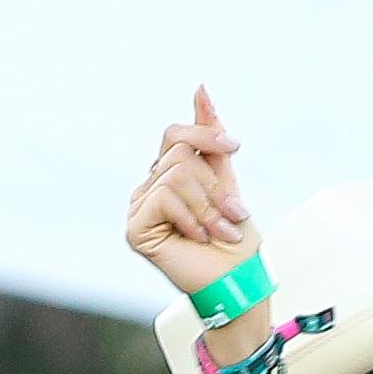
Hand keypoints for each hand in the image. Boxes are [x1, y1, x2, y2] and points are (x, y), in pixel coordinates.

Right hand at [126, 86, 255, 305]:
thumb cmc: (236, 243)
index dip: (204, 134)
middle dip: (214, 186)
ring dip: (208, 206)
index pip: (175, 135)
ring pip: (174, 174)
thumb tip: (201, 89)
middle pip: (178, 154)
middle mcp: (149, 190)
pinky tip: (197, 239)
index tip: (234, 145)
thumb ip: (210, 141)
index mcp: (169, 177)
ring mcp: (139, 209)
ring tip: (219, 233)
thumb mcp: (227, 182)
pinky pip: (164, 196)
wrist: (238, 284)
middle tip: (232, 216)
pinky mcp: (135, 229)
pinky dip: (190, 217)